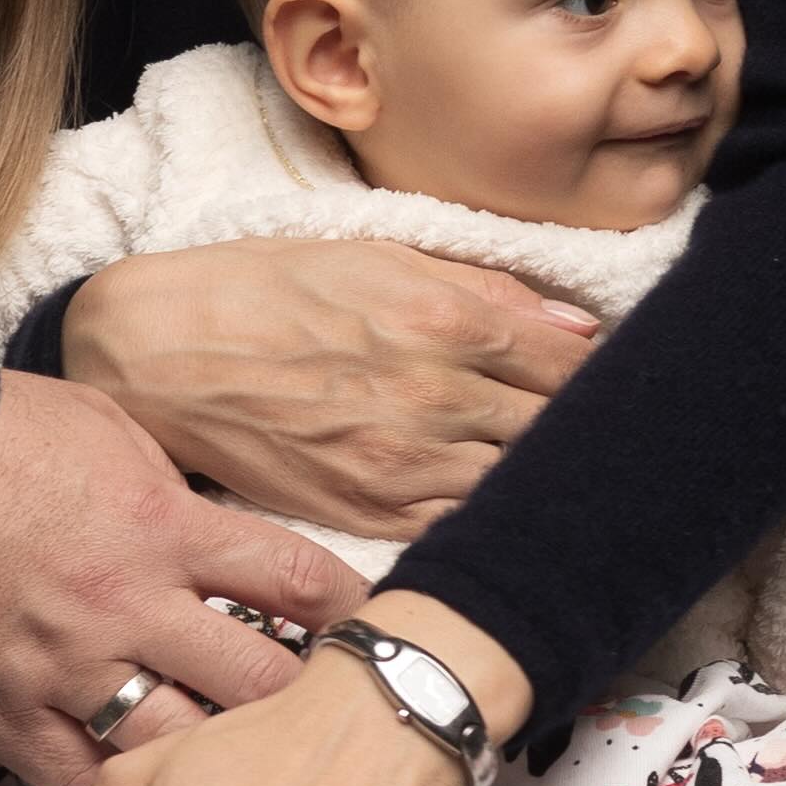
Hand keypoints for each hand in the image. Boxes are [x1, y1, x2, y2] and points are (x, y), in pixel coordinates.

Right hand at [0, 369, 354, 785]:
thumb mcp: (102, 427)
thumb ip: (170, 486)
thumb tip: (221, 525)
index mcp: (162, 525)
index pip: (296, 579)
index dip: (350, 611)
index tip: (372, 630)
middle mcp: (128, 607)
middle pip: (259, 685)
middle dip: (308, 711)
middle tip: (334, 729)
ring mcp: (64, 672)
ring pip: (179, 753)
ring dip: (223, 771)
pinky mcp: (2, 718)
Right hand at [64, 238, 596, 539]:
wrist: (151, 353)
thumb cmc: (257, 289)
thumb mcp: (370, 254)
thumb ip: (483, 288)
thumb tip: (576, 327)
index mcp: (443, 317)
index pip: (573, 364)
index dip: (614, 378)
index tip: (634, 385)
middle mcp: (437, 396)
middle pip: (562, 431)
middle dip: (596, 435)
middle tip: (623, 438)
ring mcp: (404, 466)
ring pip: (522, 488)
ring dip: (553, 484)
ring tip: (576, 480)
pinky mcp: (369, 516)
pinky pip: (465, 531)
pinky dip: (495, 523)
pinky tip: (510, 515)